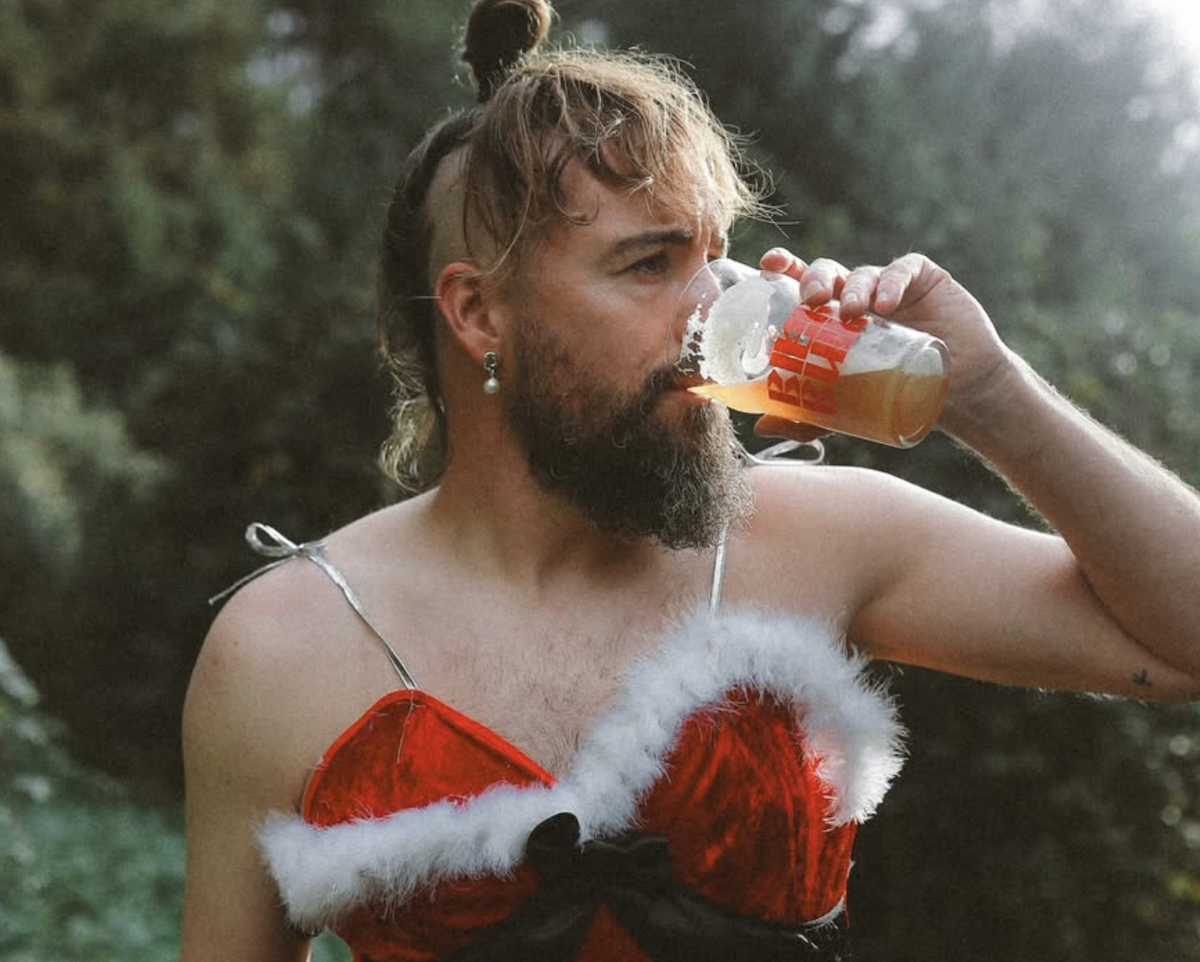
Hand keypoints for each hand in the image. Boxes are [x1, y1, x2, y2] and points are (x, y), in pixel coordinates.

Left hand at [757, 248, 1015, 438]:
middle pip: (827, 273)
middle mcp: (857, 295)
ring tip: (850, 311)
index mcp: (831, 316)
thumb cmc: (896, 394)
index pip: (802, 284)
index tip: (768, 265)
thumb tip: (761, 427)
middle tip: (810, 300)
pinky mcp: (924, 280)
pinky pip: (903, 270)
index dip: (784, 267)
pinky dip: (891, 282)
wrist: (956, 397)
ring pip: (862, 273)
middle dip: (814, 278)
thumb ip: (806, 416)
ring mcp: (889, 285)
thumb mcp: (844, 408)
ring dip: (852, 288)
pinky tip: (886, 303)